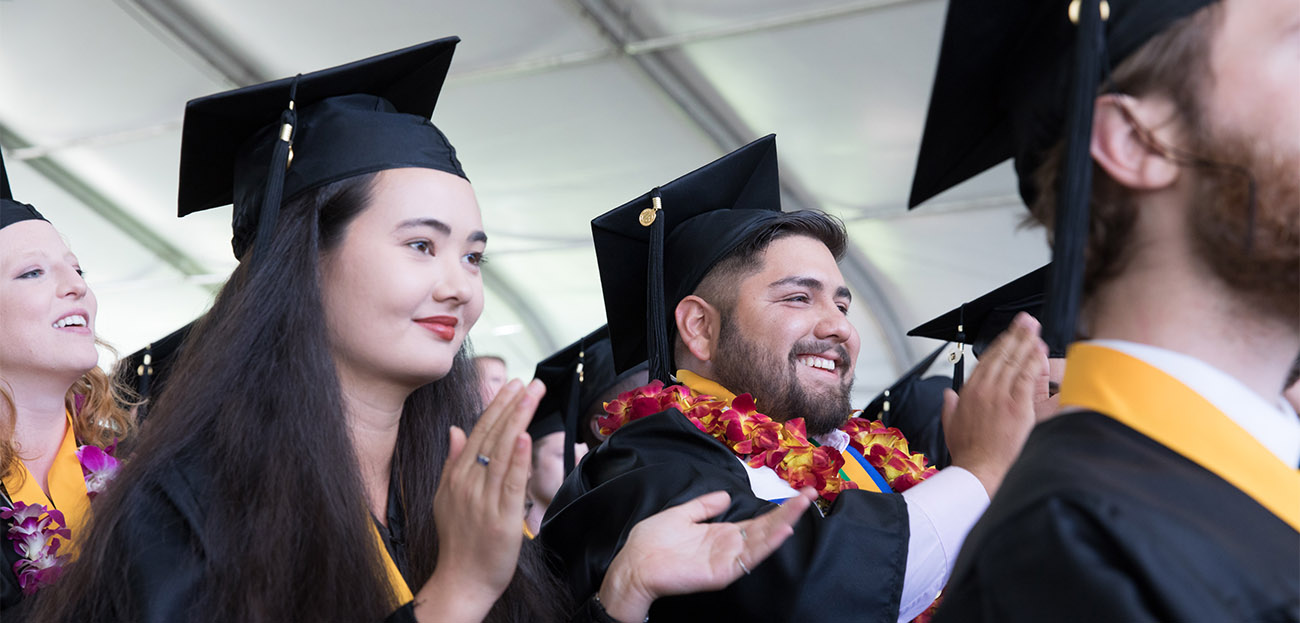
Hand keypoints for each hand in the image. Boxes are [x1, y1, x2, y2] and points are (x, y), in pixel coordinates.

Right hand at [414, 379, 543, 622]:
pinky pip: (511, 482)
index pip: (479, 431)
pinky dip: (518, 458)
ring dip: (519, 420)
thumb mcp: (446, 496)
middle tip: (531, 382)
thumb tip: (455, 429)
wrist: (461, 581)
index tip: (513, 385)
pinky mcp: (502, 517)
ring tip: (532, 395)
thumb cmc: (458, 541)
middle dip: (513, 405)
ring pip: (503, 452)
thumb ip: (453, 462)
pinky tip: (524, 436)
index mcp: (457, 475)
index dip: (498, 406)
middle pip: (493, 436)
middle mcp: (469, 482)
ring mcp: (484, 499)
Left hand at [597, 488, 816, 621]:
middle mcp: (729, 547)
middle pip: (766, 528)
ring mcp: (727, 560)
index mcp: (722, 533)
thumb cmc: (652, 542)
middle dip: (789, 511)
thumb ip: (704, 506)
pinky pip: (749, 558)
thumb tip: (726, 494)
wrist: (634, 564)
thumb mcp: (682, 515)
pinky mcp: (722, 572)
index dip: (778, 507)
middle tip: (811, 495)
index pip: (758, 520)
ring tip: (802, 508)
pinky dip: (766, 545)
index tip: (799, 492)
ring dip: (783, 524)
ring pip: (762, 541)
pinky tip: (781, 531)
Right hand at [943, 312, 1047, 496]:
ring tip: (1035, 329)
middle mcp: (984, 389)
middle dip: (1016, 335)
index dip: (1000, 344)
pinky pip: (1027, 377)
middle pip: (1002, 355)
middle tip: (1026, 321)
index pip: (986, 360)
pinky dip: (1033, 361)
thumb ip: (949, 406)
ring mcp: (1001, 396)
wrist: (979, 468)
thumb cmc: (967, 451)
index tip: (1009, 334)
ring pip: (1015, 361)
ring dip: (1026, 342)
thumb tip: (948, 395)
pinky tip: (1039, 350)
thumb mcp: (950, 425)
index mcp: (968, 392)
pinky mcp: (1017, 406)